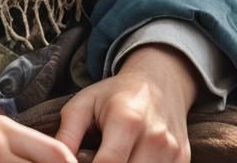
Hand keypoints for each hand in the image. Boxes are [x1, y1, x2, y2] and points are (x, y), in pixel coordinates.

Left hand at [54, 45, 200, 162]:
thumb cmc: (115, 94)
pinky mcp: (184, 162)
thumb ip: (67, 134)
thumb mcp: (84, 103)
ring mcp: (173, 153)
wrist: (160, 82)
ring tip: (109, 160)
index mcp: (126, 119)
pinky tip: (129, 161)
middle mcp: (155, 139)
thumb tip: (53, 161)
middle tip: (93, 159)